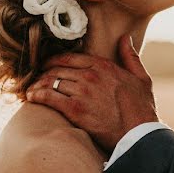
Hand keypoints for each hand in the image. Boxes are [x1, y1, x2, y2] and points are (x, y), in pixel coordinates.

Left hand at [27, 35, 158, 150]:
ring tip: (31, 90)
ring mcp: (82, 92)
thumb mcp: (142, 78)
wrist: (140, 135)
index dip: (55, 60)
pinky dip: (37, 95)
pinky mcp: (76, 109)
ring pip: (51, 81)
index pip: (71, 57)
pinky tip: (31, 97)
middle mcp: (91, 75)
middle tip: (36, 80)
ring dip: (38, 85)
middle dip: (44, 74)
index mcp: (104, 66)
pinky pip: (49, 97)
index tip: (47, 65)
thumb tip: (125, 37)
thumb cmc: (142, 109)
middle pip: (58, 69)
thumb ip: (131, 56)